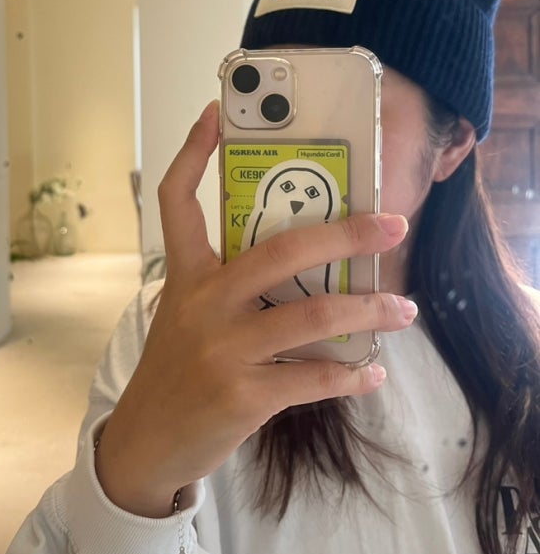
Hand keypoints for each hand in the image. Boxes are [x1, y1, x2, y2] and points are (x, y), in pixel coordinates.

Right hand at [96, 101, 411, 516]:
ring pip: (313, 317)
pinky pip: (315, 378)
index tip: (216, 113)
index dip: (193, 152)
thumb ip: (230, 283)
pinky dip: (352, 374)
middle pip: (280, 250)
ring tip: (404, 309)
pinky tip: (372, 370)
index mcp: (186, 274)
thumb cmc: (177, 366)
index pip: (176, 200)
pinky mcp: (244, 396)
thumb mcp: (187, 312)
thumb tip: (303, 259)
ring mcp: (223, 350)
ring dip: (369, 311)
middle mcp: (203, 303)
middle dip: (345, 233)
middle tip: (392, 225)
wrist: (148, 439)